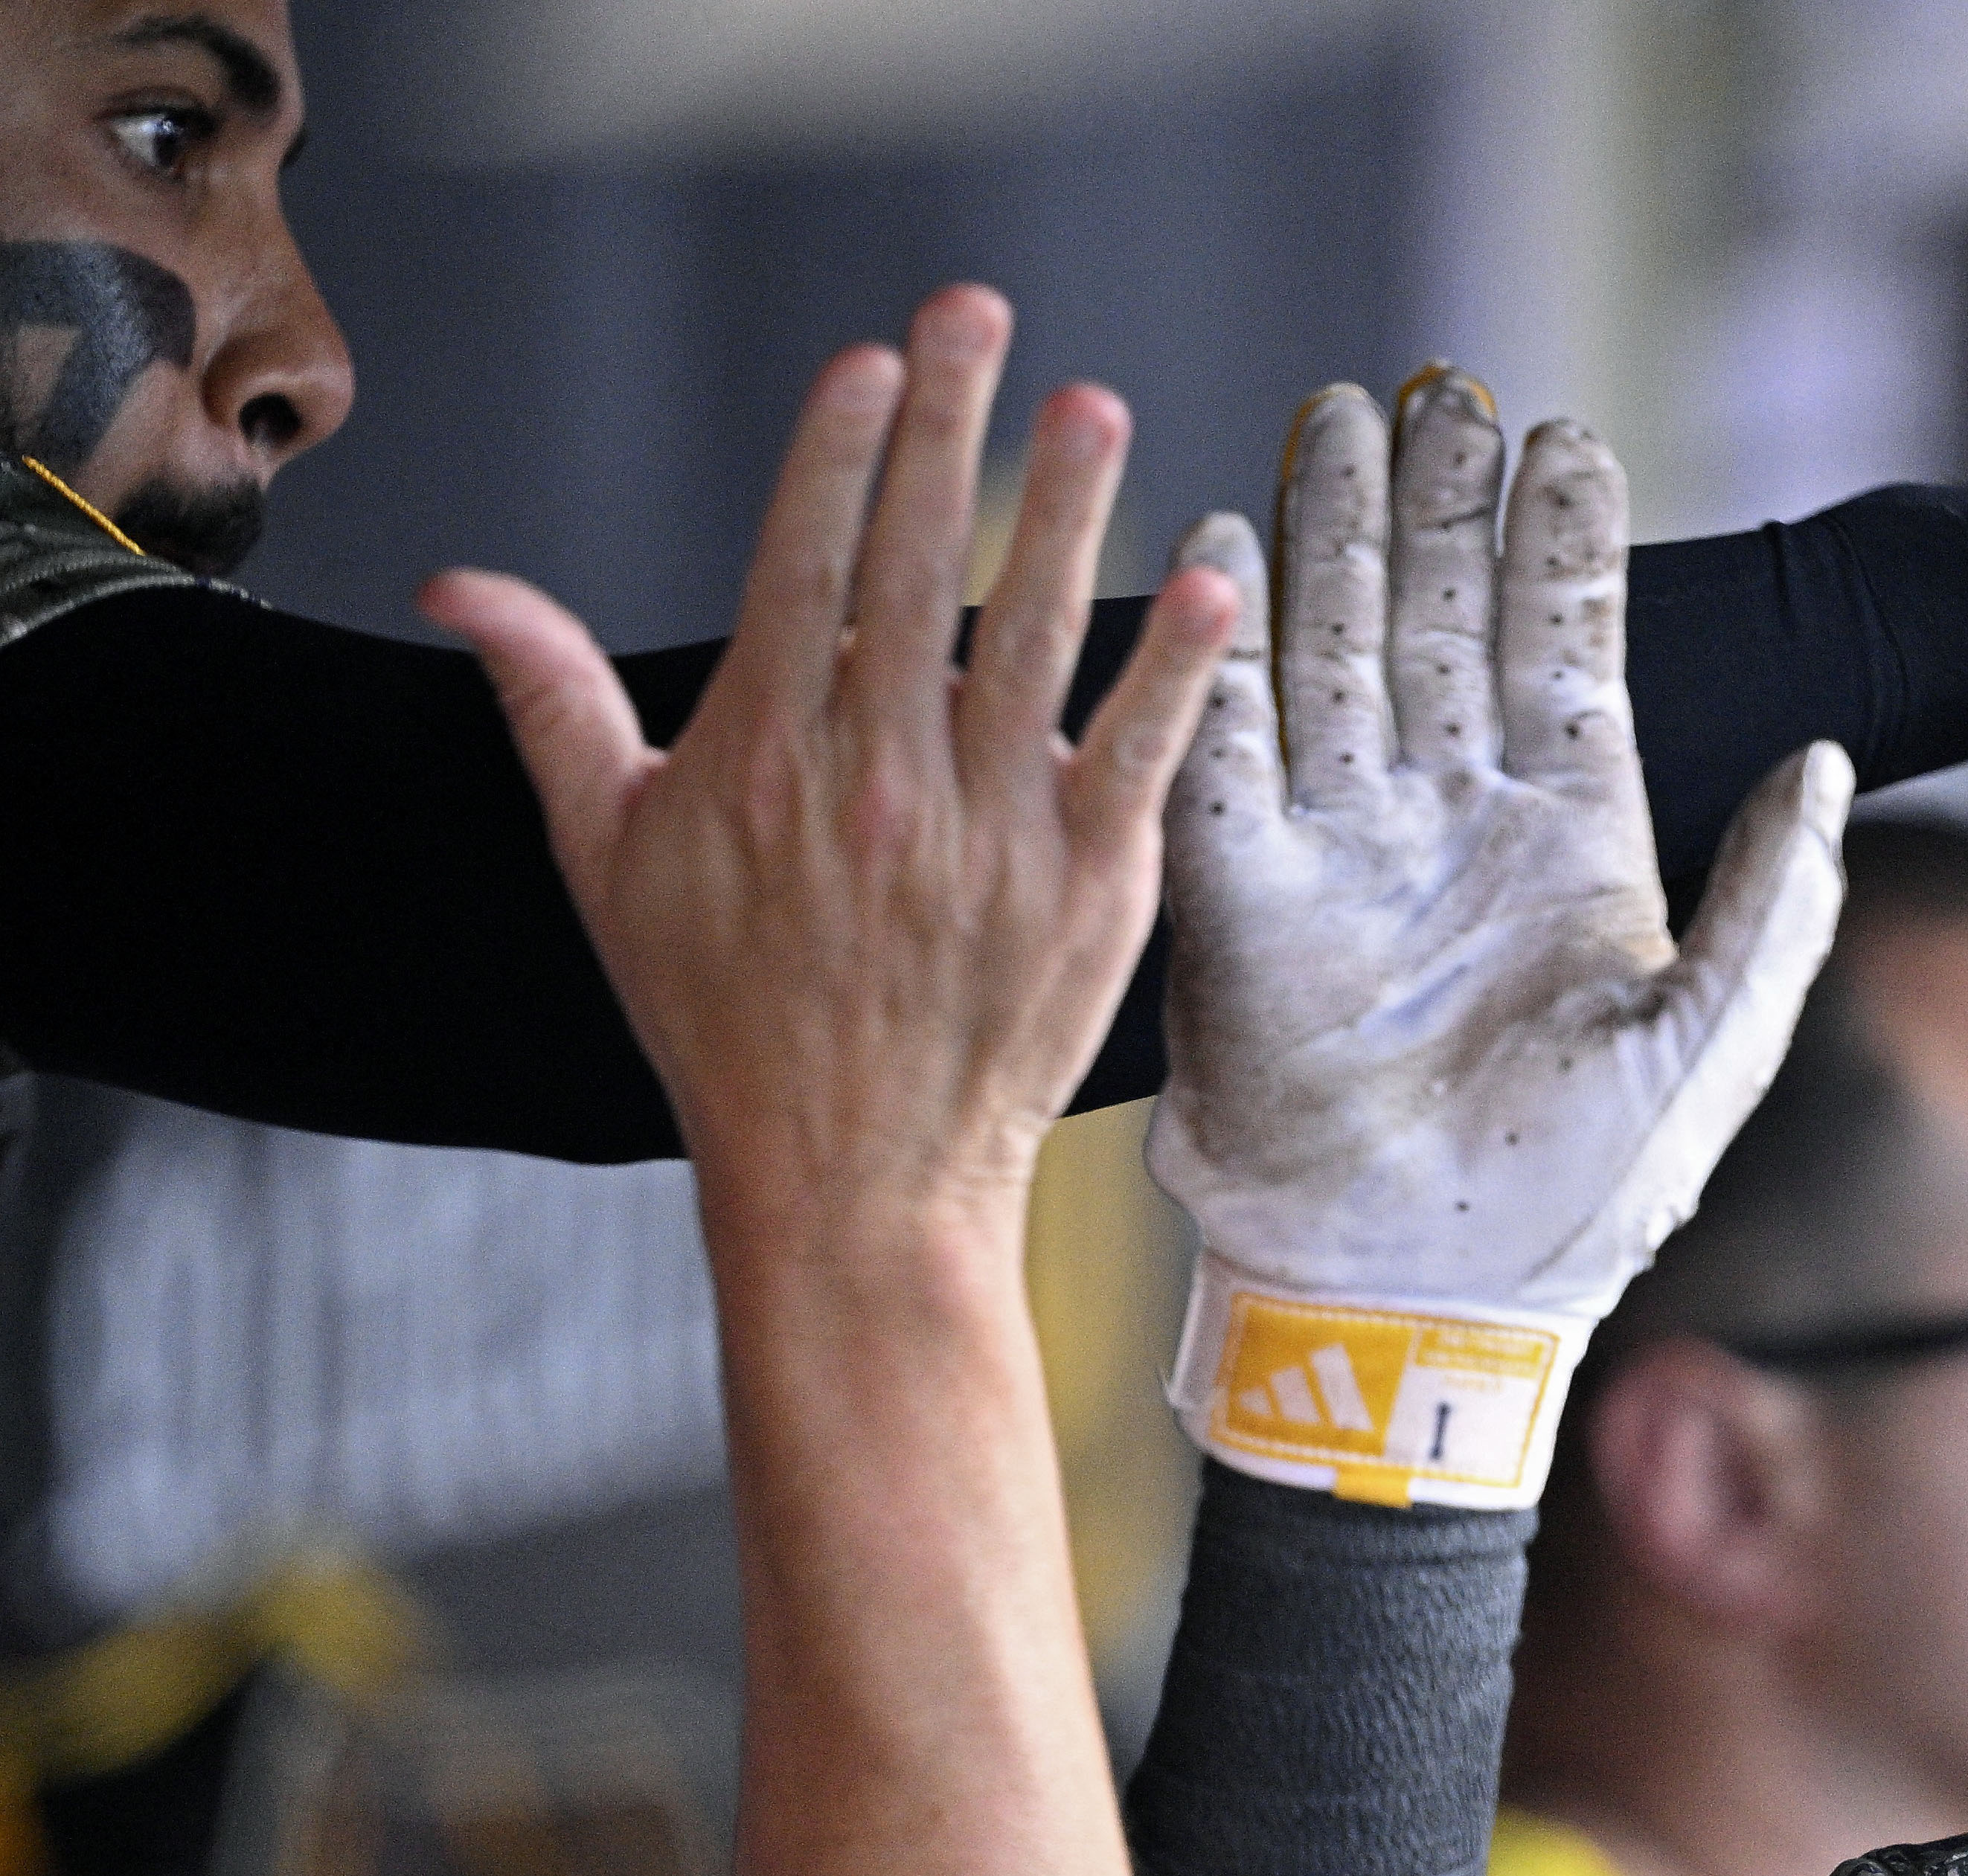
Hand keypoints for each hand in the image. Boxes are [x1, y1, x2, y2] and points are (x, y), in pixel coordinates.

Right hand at [425, 286, 1229, 1252]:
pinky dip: (1178, 672)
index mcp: (764, 755)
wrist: (851, 1175)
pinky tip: (1210, 585)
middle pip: (916, 563)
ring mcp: (989, 832)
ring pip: (1033, 637)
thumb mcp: (608, 859)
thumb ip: (548, 701)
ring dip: (1070, 511)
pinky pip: (1141, 754)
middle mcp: (877, 780)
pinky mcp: (1086, 887)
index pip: (806, 561)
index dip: (840, 451)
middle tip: (977, 313)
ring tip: (1095, 406)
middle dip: (948, 427)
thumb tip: (462, 588)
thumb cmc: (726, 1019)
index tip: (872, 361)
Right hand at [1151, 369, 1849, 1506]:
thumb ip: (1779, 899)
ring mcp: (1344, 854)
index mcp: (1571, 848)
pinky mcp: (1243, 899)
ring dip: (1332, 533)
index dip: (1560, 547)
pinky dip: (1222, 649)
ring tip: (1338, 412)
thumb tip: (1827, 763)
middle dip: (1436, 503)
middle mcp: (1452, 830)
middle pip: (1438, 620)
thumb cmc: (1579, 1201)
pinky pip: (1222, 747)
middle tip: (1432, 387)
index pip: (1565, 655)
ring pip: (1333, 649)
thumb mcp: (1714, 1043)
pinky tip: (1224, 540)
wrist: (1433, 1302)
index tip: (1565, 437)